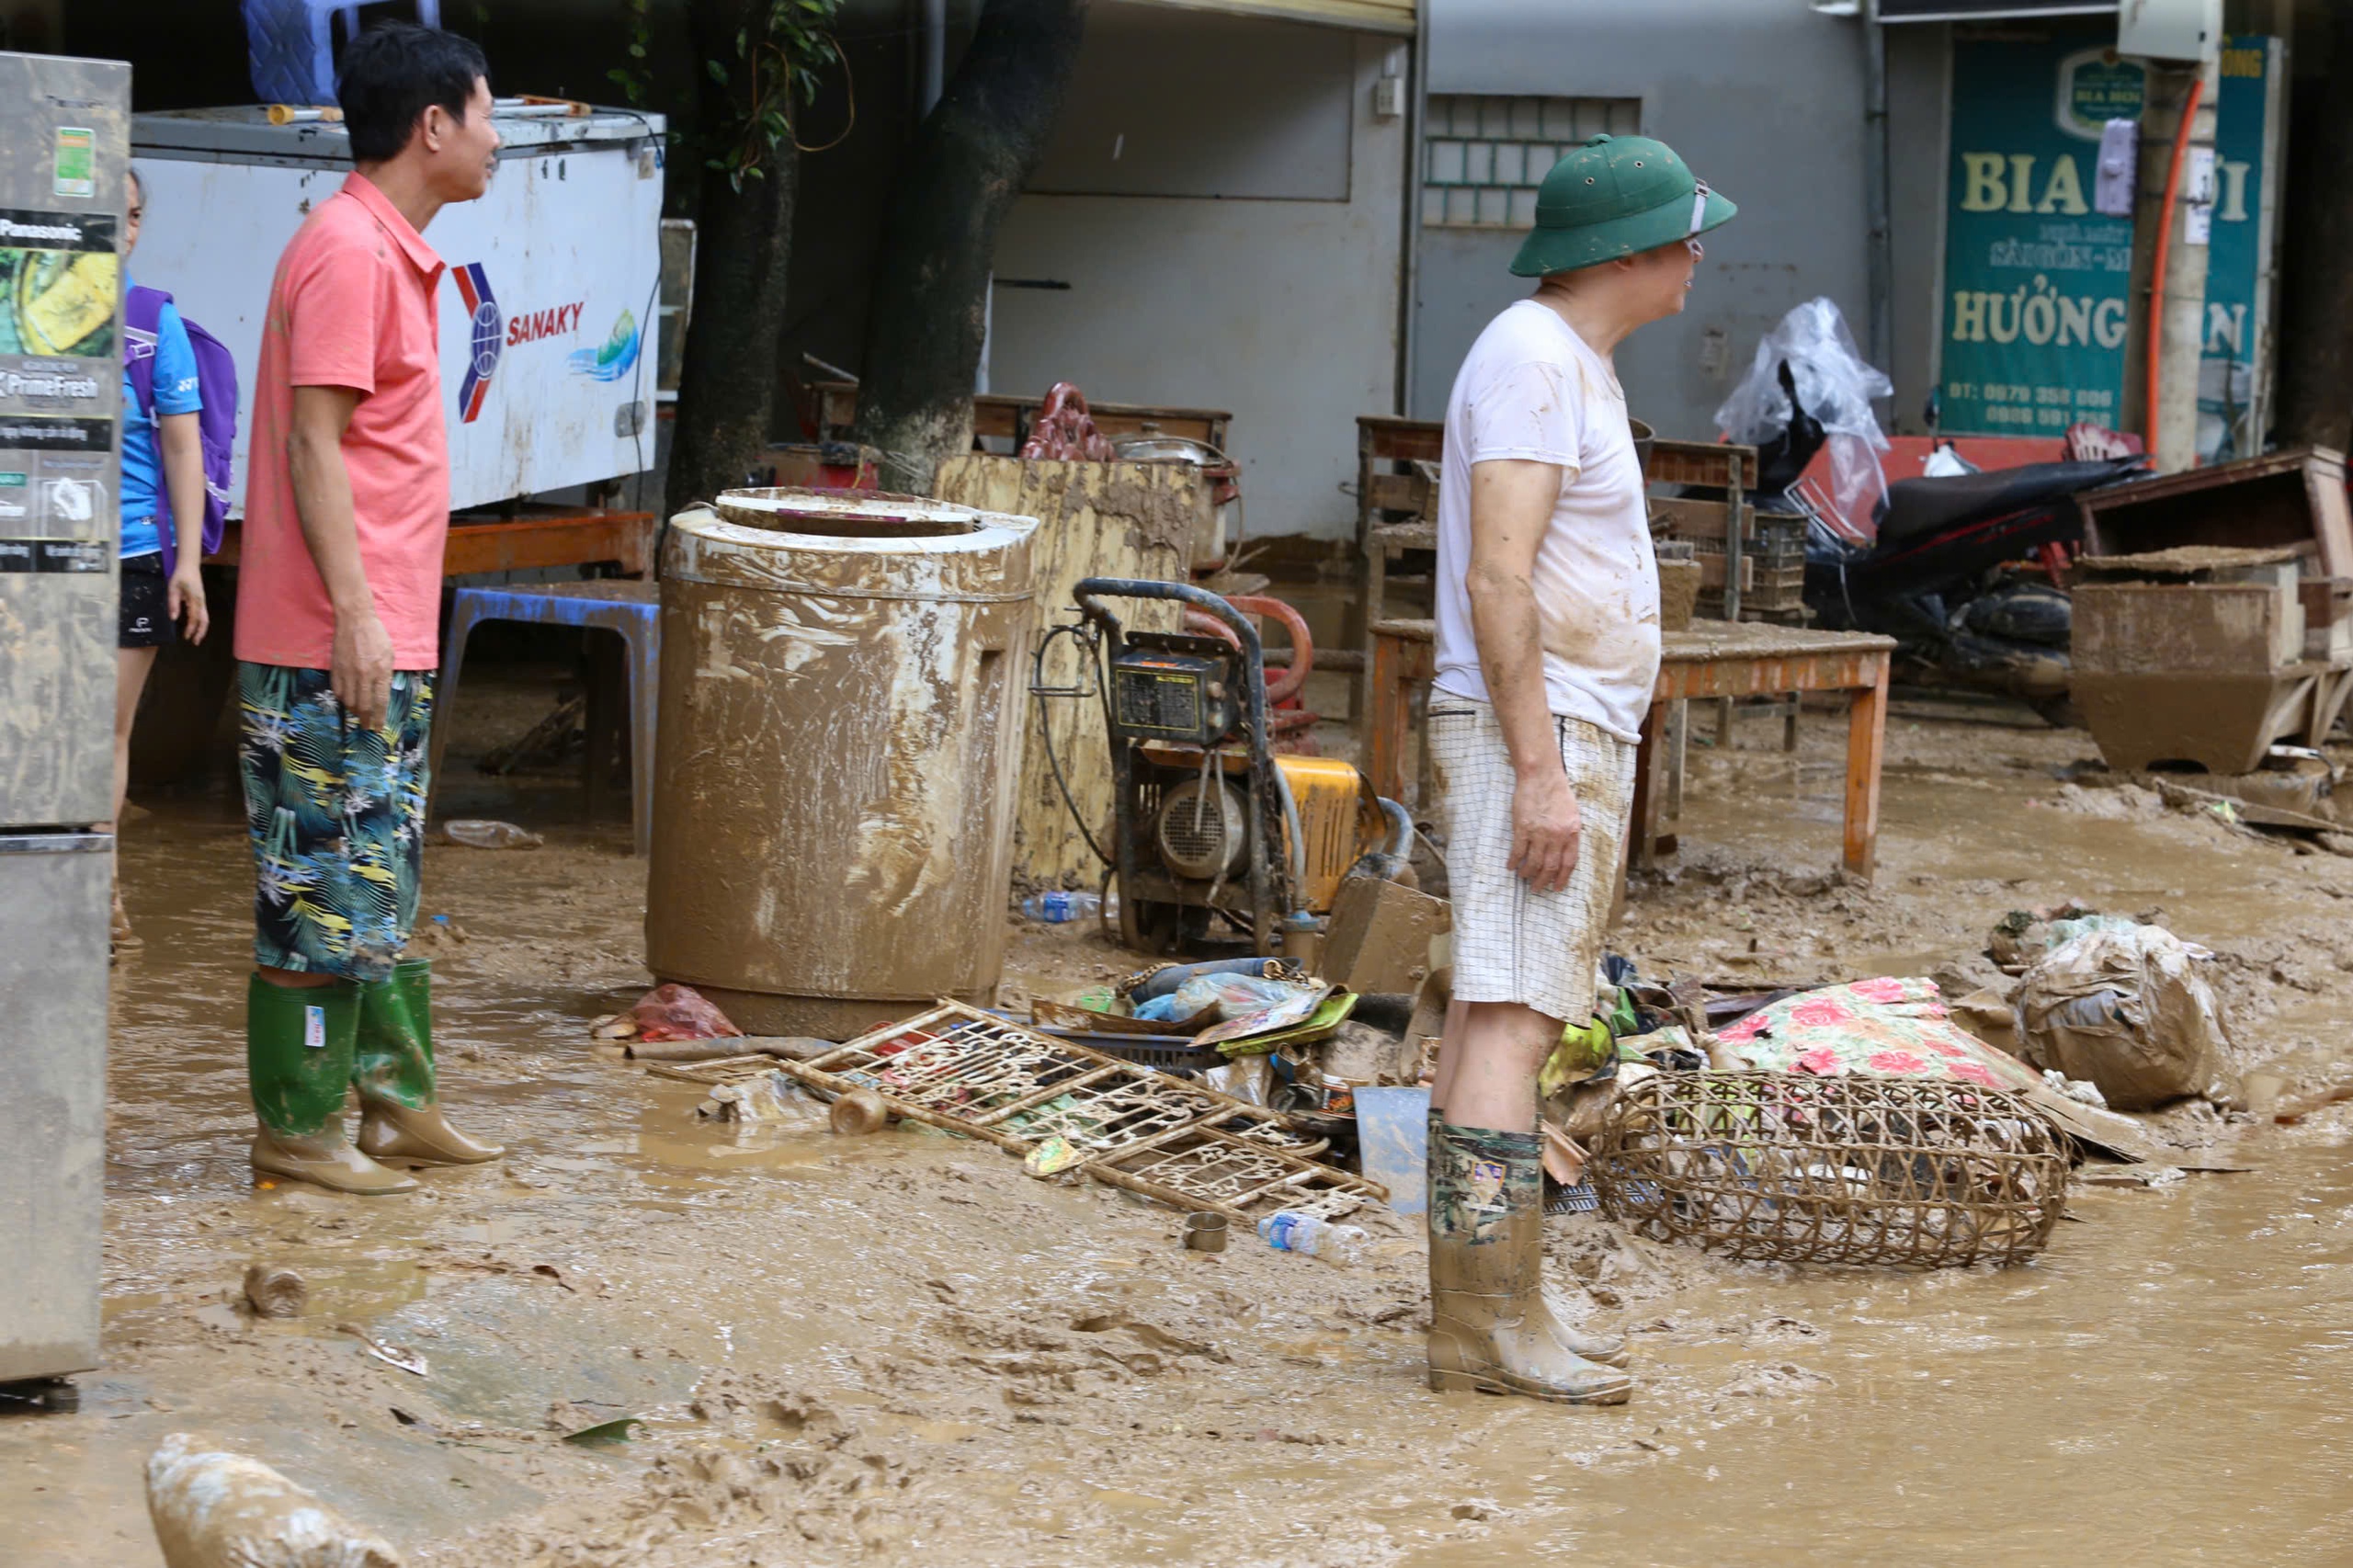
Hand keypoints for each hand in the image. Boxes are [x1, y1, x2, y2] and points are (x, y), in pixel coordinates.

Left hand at [167, 563, 208, 644]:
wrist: (189, 565)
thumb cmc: (180, 576)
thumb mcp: (173, 588)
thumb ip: (173, 603)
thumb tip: (173, 618)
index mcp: (195, 600)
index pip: (194, 618)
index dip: (190, 629)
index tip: (185, 637)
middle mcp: (201, 602)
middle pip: (205, 620)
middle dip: (201, 632)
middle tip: (195, 642)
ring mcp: (202, 601)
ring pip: (205, 618)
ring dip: (201, 628)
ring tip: (196, 637)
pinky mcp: (200, 600)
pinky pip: (203, 614)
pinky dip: (200, 622)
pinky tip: (194, 626)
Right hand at [331, 606, 394, 731]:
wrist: (355, 621)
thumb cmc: (377, 637)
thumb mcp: (390, 656)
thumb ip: (386, 676)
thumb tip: (382, 694)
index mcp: (381, 672)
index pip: (380, 702)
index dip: (379, 718)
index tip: (378, 728)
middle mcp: (364, 675)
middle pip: (364, 706)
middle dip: (366, 720)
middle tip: (368, 727)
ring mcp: (348, 673)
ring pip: (349, 701)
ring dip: (354, 711)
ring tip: (359, 715)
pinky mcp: (336, 669)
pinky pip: (337, 690)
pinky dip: (343, 699)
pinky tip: (348, 701)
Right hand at [1509, 766, 1581, 894]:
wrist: (1541, 776)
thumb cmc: (1557, 792)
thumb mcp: (1572, 814)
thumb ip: (1570, 834)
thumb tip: (1563, 853)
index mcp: (1571, 832)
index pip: (1568, 863)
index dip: (1562, 878)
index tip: (1557, 888)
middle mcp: (1556, 836)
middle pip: (1550, 867)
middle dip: (1543, 881)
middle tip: (1537, 888)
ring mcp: (1539, 833)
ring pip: (1533, 863)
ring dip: (1528, 874)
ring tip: (1524, 878)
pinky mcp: (1522, 828)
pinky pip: (1518, 851)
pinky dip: (1514, 862)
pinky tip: (1511, 866)